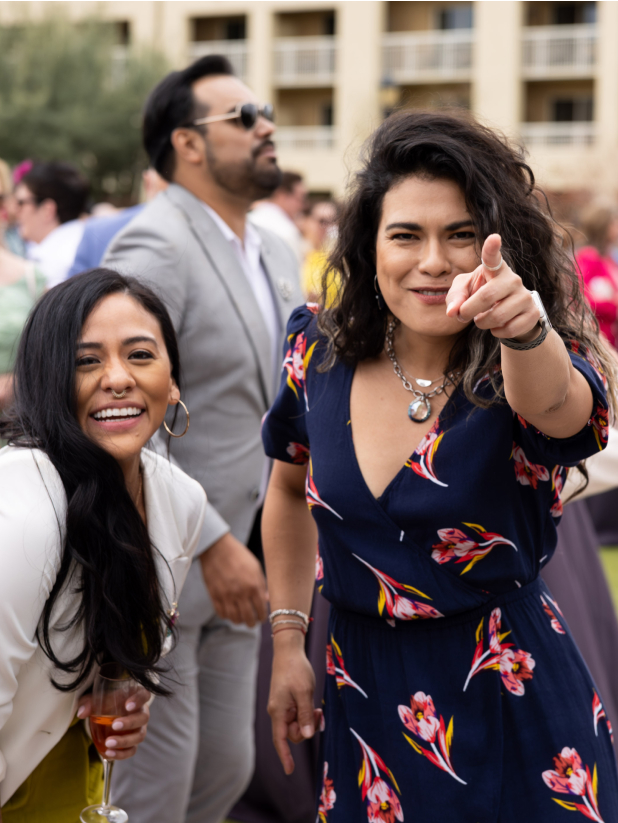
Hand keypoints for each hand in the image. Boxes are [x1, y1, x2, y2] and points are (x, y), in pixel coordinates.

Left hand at [77, 687, 150, 759]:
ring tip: (108, 743)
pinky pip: (132, 750)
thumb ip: (89, 703)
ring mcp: (139, 728)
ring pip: (139, 736)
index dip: (138, 700)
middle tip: (115, 725)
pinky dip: (121, 754)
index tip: (127, 705)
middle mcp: (141, 712)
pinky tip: (109, 753)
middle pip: (143, 718)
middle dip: (130, 723)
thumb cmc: (107, 702)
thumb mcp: (97, 699)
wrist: (108, 713)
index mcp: (136, 696)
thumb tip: (82, 713)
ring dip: (124, 741)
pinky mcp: (134, 743)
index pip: (144, 695)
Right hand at [200, 532, 267, 625]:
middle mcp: (240, 593)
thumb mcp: (255, 567)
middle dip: (252, 622)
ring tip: (242, 618)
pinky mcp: (214, 596)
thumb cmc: (239, 556)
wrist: (217, 548)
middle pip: (248, 618)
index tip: (262, 617)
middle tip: (253, 621)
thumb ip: (261, 585)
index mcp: (253, 586)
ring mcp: (226, 596)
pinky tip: (230, 612)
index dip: (262, 616)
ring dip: (240, 621)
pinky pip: (222, 613)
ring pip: (235, 619)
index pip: (261, 610)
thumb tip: (266, 600)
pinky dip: (227, 616)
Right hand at [268, 635, 321, 774]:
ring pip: (296, 724)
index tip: (290, 771)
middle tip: (319, 715)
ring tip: (317, 709)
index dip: (285, 756)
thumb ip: (305, 715)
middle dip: (306, 729)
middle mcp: (278, 711)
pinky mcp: (288, 701)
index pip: (280, 739)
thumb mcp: (304, 692)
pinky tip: (314, 706)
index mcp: (278, 711)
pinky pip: (298, 715)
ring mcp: (283, 706)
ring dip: (308, 721)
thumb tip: (306, 734)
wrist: (288, 651)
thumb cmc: (295, 669)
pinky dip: (307, 714)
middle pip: (292, 733)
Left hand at [445, 234, 540, 341]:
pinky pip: (509, 329)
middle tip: (463, 315)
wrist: (509, 313)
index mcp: (495, 269)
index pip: (492, 258)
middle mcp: (512, 279)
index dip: (492, 248)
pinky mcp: (532, 313)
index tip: (493, 238)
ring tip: (482, 319)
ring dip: (482, 323)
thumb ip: (455, 298)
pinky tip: (497, 326)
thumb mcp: (464, 293)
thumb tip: (453, 312)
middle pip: (487, 296)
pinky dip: (496, 332)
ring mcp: (525, 295)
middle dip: (469, 310)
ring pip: (497, 316)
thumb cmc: (481, 296)